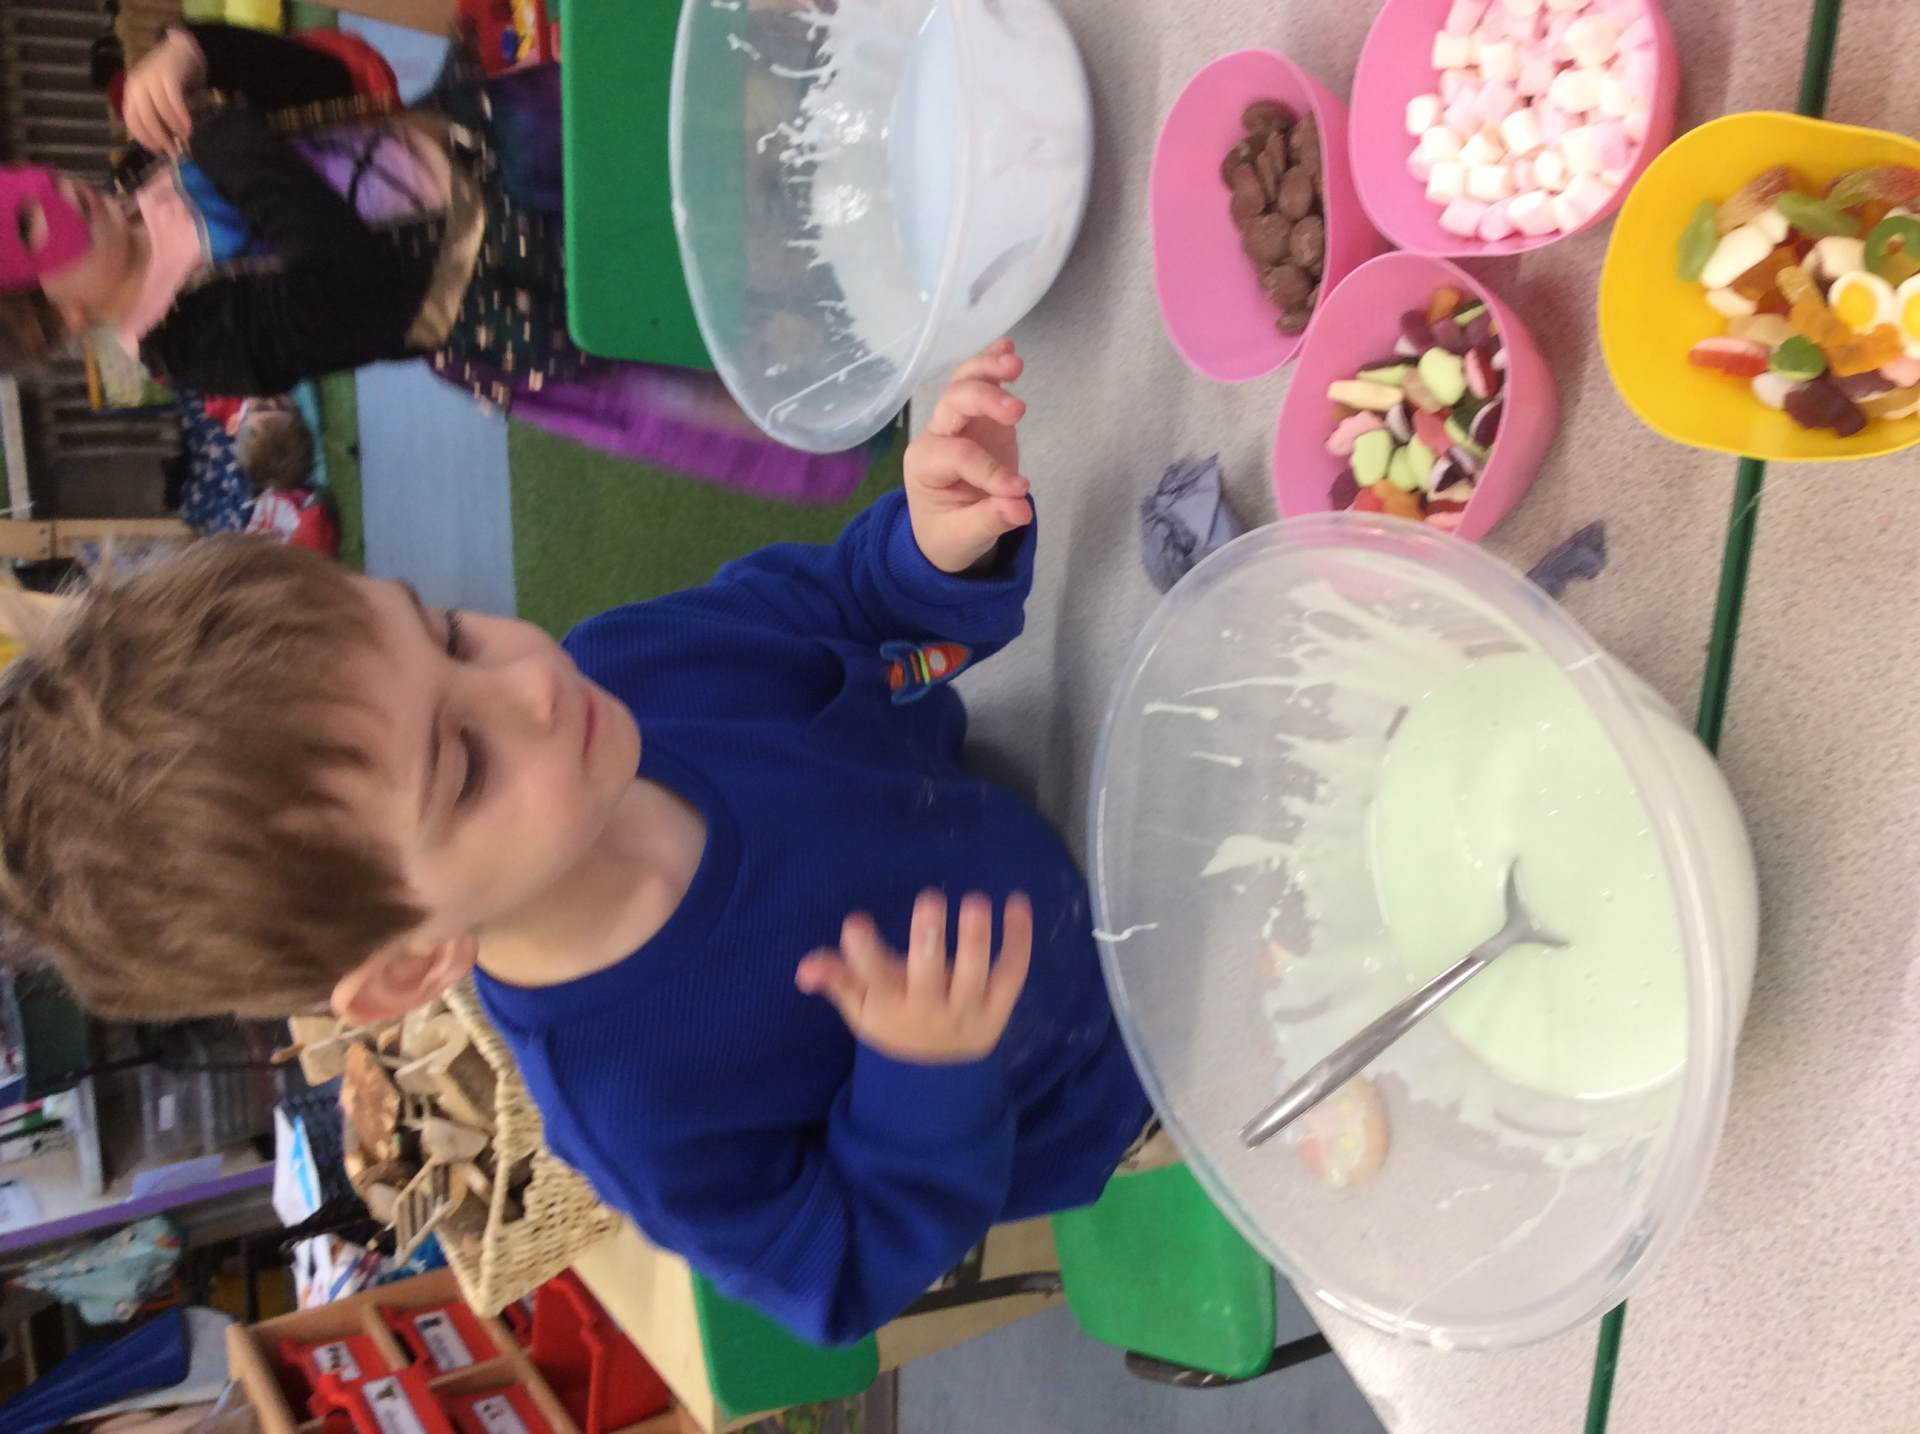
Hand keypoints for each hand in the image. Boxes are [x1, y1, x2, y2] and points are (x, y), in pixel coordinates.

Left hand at [122, 30, 206, 155]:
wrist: (181, 50)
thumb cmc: (169, 80)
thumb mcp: (156, 97)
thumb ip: (156, 115)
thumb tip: (165, 143)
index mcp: (132, 93)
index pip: (132, 120)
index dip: (143, 138)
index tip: (158, 150)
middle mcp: (137, 85)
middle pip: (145, 117)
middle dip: (159, 136)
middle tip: (173, 150)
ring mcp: (152, 79)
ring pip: (159, 110)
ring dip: (173, 128)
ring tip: (185, 139)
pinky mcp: (168, 75)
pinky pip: (173, 101)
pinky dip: (181, 116)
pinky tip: (188, 126)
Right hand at [795, 891, 1031, 1064]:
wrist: (937, 1077)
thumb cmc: (893, 1023)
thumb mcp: (860, 1008)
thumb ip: (837, 981)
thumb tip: (806, 967)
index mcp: (890, 1008)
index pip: (873, 982)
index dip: (863, 955)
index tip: (855, 922)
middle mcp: (930, 1011)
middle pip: (928, 976)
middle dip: (928, 939)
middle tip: (929, 899)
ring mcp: (969, 1010)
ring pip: (974, 975)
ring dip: (976, 940)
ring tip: (976, 902)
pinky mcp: (1000, 1006)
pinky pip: (1013, 972)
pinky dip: (1019, 939)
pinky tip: (1018, 903)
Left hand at [905, 340, 1032, 574]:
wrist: (947, 530)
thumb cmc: (950, 533)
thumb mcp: (966, 538)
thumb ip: (991, 520)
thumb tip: (1021, 509)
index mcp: (925, 465)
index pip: (960, 455)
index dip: (991, 470)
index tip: (1021, 491)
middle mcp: (936, 436)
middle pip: (954, 403)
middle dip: (984, 400)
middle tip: (1018, 411)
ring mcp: (958, 423)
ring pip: (964, 382)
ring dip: (988, 369)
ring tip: (1014, 364)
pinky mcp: (980, 418)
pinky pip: (981, 382)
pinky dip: (992, 362)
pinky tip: (1009, 348)